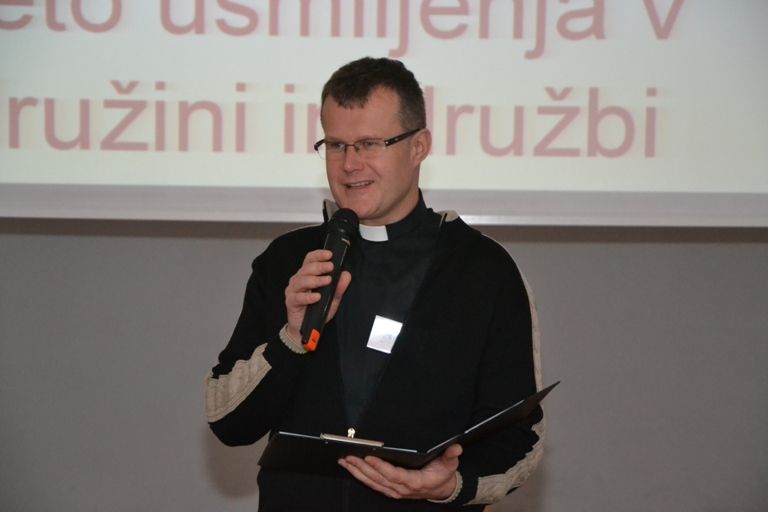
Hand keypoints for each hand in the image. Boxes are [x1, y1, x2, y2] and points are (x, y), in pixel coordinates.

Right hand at [284, 249, 351, 342]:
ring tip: (327, 281)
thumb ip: (339, 287)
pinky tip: (317, 297)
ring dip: (315, 280)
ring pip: (301, 280)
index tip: (329, 254)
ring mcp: (293, 290)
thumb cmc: (317, 310)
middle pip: (307, 268)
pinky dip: (308, 296)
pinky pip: (298, 297)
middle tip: (330, 267)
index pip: (310, 260)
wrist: (306, 328)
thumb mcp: (332, 298)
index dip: (319, 255)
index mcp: (307, 275)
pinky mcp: (291, 302)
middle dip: (320, 266)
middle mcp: (299, 280)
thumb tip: (346, 275)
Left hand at [338, 444, 461, 500]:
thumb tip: (456, 447)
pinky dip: (361, 477)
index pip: (394, 474)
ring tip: (344, 461)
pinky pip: (373, 485)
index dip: (381, 467)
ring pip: (372, 482)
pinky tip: (351, 468)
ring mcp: (395, 491)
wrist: (442, 490)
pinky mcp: (390, 490)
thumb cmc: (443, 474)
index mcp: (415, 482)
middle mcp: (402, 488)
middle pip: (378, 478)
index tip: (369, 457)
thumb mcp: (450, 464)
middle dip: (362, 467)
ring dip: (357, 472)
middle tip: (348, 456)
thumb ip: (451, 456)